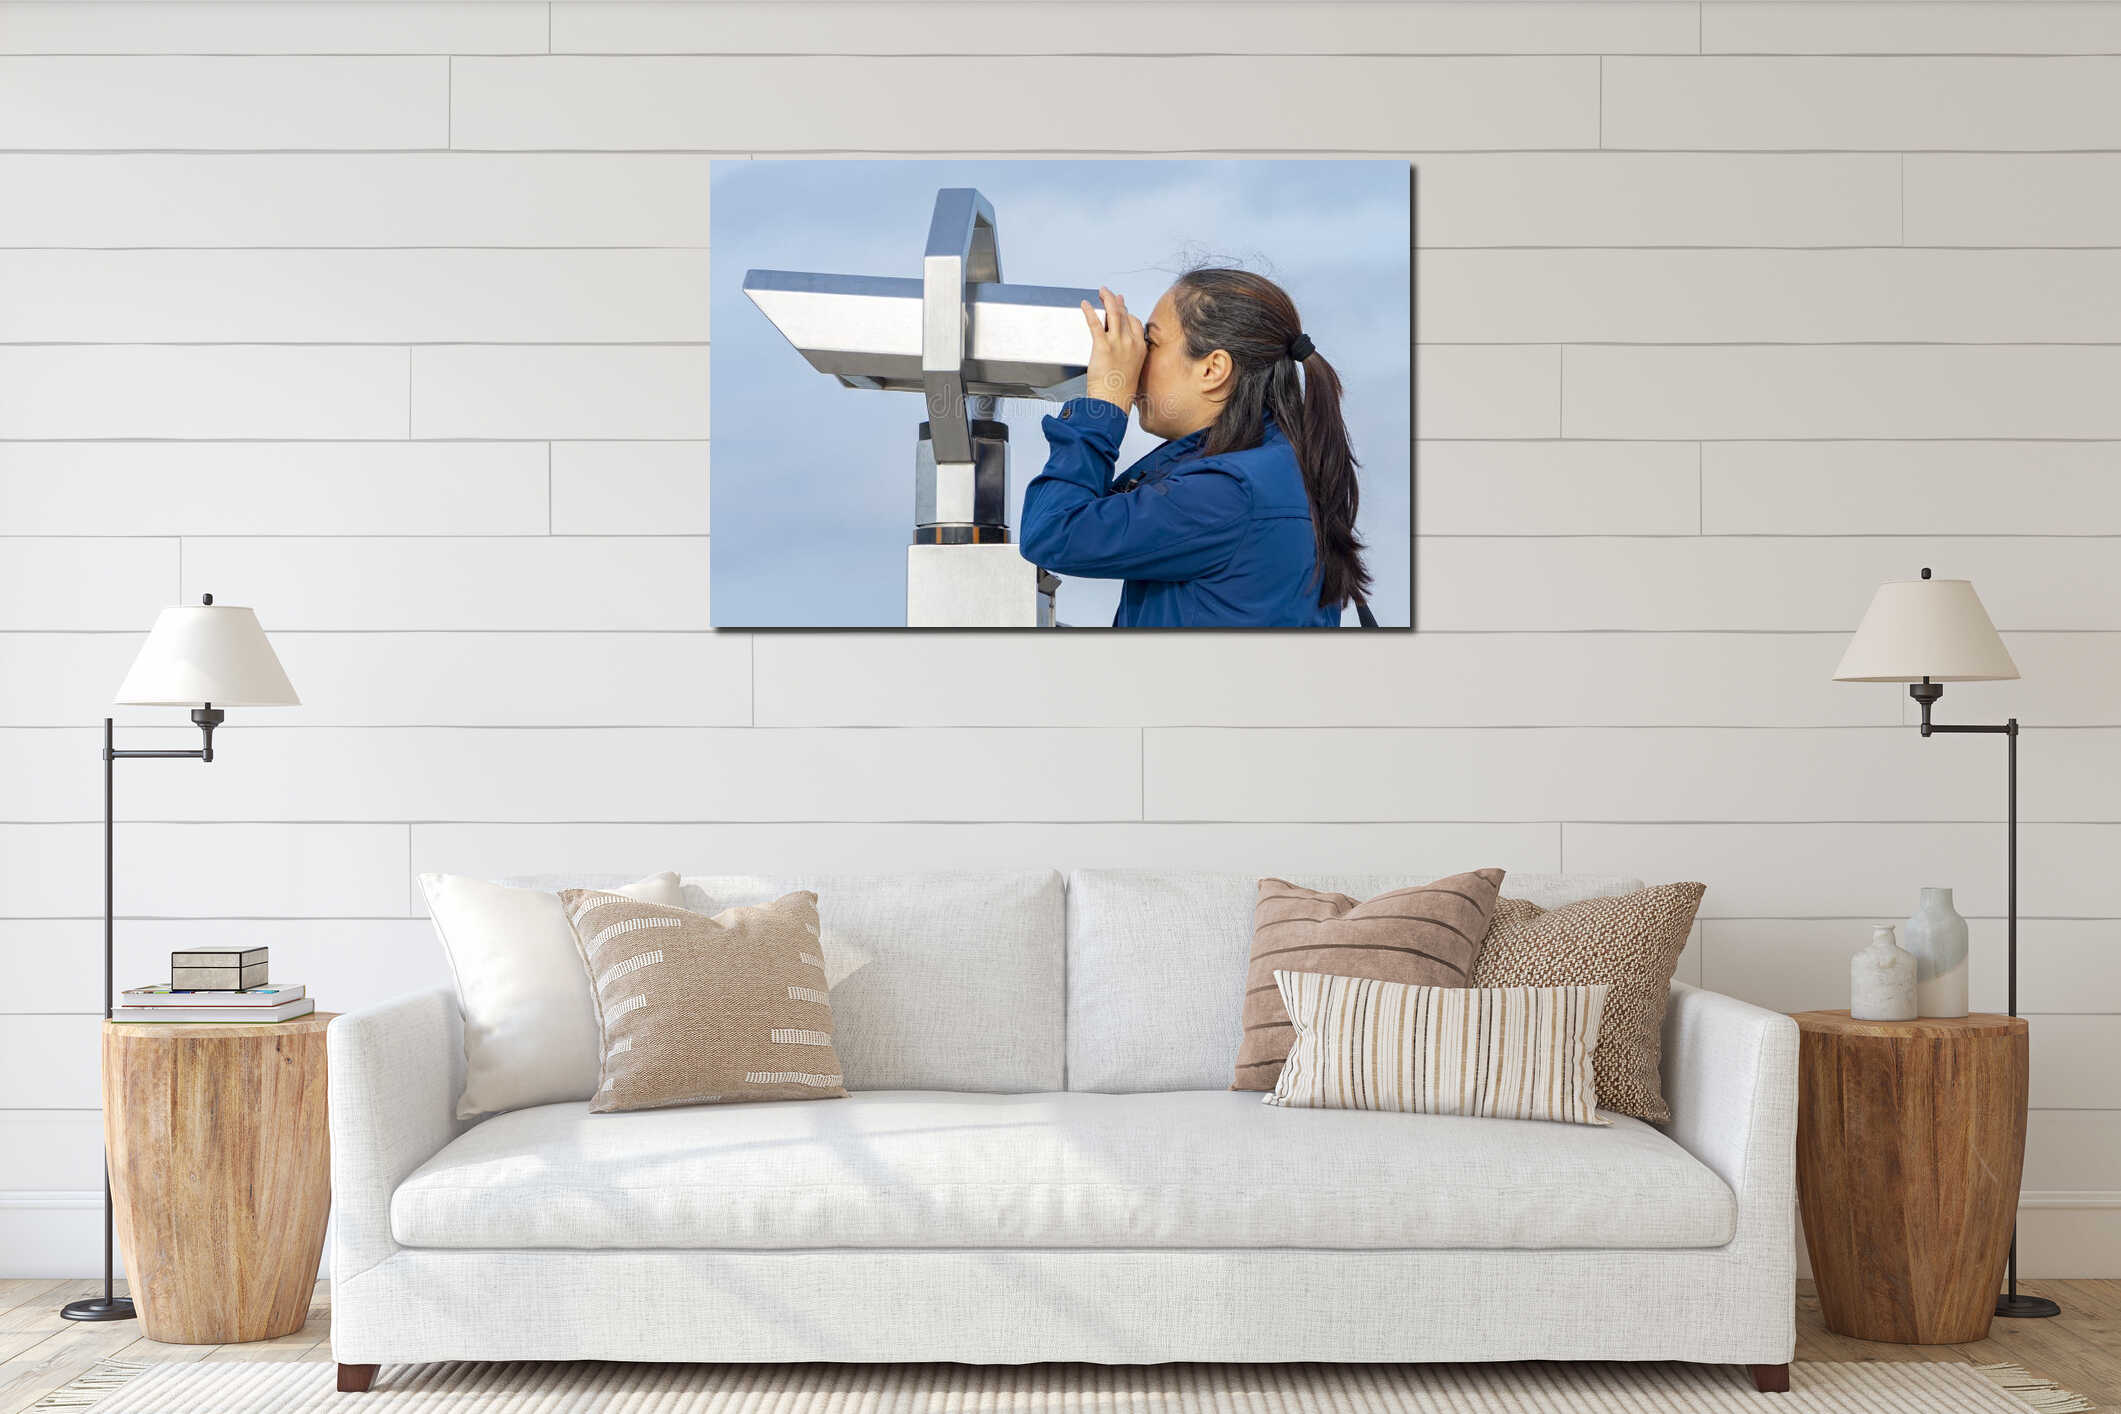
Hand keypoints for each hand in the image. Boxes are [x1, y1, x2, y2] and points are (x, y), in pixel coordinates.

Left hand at [1079, 285, 1144, 413]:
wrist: (1114, 401)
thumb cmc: (1121, 391)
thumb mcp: (1132, 370)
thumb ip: (1129, 358)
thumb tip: (1122, 354)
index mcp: (1140, 348)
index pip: (1136, 322)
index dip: (1127, 313)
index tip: (1122, 308)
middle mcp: (1131, 342)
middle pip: (1125, 314)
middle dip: (1116, 301)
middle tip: (1109, 294)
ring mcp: (1118, 343)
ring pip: (1114, 313)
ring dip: (1107, 299)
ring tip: (1101, 292)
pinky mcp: (1103, 346)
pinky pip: (1095, 323)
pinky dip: (1089, 312)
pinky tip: (1085, 305)